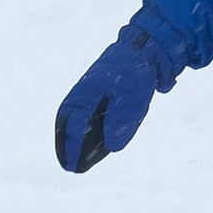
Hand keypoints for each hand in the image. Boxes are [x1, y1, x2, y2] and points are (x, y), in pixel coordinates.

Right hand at [54, 18, 179, 175]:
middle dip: (66, 144)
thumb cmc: (137, 71)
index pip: (75, 124)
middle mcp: (86, 93)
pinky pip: (87, 114)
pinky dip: (84, 129)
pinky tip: (91, 142)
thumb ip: (121, 121)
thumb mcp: (132, 98)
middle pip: (68, 122)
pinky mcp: (101, 92)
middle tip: (67, 165)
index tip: (71, 164)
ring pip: (77, 119)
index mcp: (88, 92)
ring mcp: (92, 92)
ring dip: (74, 139)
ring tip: (74, 158)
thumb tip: (112, 147)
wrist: (147, 48)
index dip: (72, 146)